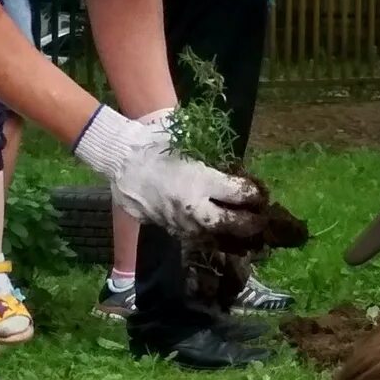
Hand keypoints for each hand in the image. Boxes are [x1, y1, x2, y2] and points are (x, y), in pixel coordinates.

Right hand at [74, 105, 263, 236]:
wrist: (121, 158)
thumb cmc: (156, 144)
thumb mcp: (188, 145)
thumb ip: (211, 163)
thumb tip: (231, 175)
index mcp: (201, 180)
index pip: (237, 193)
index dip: (252, 194)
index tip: (258, 194)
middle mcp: (193, 205)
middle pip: (229, 223)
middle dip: (248, 224)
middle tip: (259, 222)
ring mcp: (178, 220)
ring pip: (210, 235)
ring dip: (226, 234)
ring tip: (239, 233)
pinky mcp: (165, 227)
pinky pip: (189, 235)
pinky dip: (203, 234)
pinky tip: (210, 232)